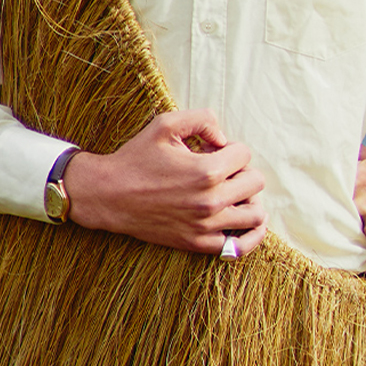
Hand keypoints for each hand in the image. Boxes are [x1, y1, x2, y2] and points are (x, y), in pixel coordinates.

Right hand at [62, 109, 267, 256]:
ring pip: (256, 215)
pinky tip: (240, 219)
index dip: (230, 147)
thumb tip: (224, 138)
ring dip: (249, 199)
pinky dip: (249, 234)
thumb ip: (203, 119)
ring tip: (232, 192)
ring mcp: (206, 226)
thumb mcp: (165, 124)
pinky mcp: (199, 243)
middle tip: (222, 169)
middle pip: (255, 183)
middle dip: (242, 170)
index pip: (245, 155)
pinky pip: (240, 246)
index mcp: (207, 171)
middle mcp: (211, 201)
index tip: (211, 150)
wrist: (109, 196)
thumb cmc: (136, 158)